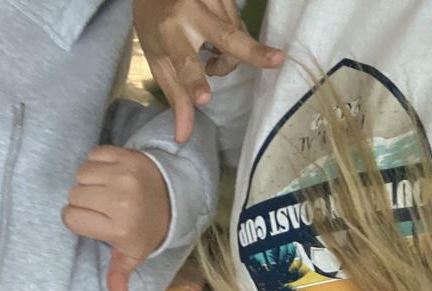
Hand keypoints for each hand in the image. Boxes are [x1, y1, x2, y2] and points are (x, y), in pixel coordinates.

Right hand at [62, 146, 171, 290]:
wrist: (172, 196)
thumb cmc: (146, 227)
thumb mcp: (133, 254)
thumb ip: (119, 276)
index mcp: (120, 227)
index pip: (72, 218)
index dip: (79, 219)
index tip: (94, 220)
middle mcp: (121, 200)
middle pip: (74, 196)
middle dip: (83, 201)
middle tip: (101, 205)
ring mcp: (124, 175)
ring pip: (81, 174)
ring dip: (88, 181)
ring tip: (105, 189)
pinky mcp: (126, 155)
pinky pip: (92, 155)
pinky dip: (96, 163)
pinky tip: (109, 174)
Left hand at [134, 0, 284, 142]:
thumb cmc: (154, 25)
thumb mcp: (159, 61)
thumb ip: (176, 97)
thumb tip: (183, 137)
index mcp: (169, 31)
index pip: (185, 62)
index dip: (194, 82)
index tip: (204, 99)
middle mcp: (192, 11)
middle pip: (229, 37)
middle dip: (254, 51)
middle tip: (278, 60)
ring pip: (238, 37)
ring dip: (229, 56)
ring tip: (209, 54)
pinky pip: (240, 24)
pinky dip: (233, 39)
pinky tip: (215, 36)